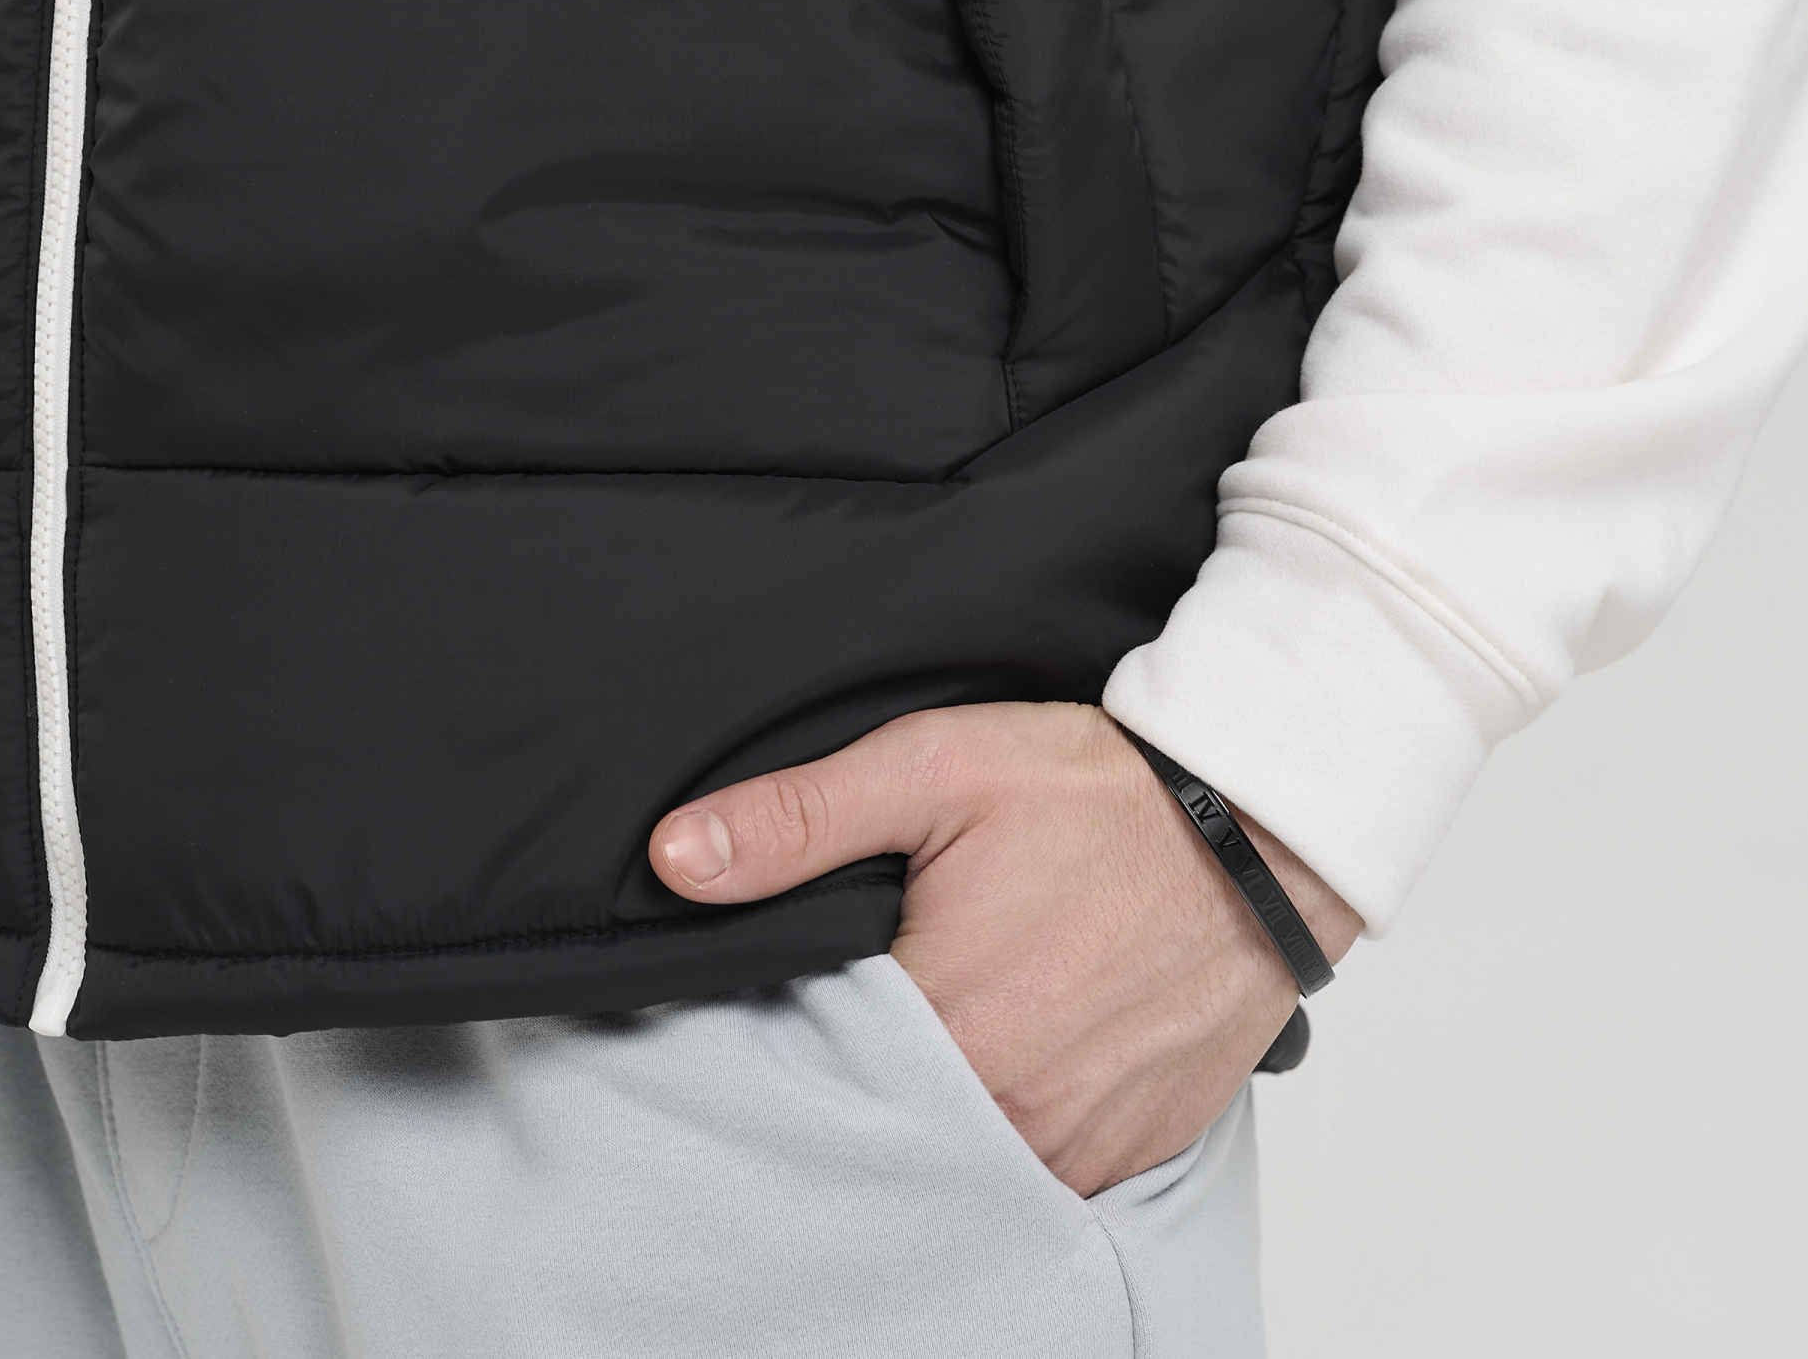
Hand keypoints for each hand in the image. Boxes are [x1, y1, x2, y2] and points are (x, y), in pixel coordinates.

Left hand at [649, 701, 1359, 1196]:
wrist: (1260, 827)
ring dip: (943, 1104)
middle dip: (867, 1073)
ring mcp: (1077, 1145)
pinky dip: (1019, 1124)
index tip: (804, 987)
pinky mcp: (1131, 1153)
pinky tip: (1017, 1051)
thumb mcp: (936, 769)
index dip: (801, 1027)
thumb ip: (799, 819)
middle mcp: (1011, 1109)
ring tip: (952, 1019)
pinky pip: (1043, 1168)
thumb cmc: (1103, 793)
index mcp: (947, 1024)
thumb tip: (678, 858)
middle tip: (884, 995)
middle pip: (888, 1120)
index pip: (817, 1066)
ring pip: (965, 1153)